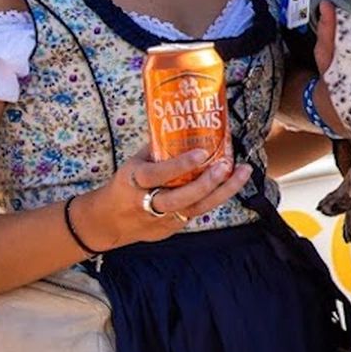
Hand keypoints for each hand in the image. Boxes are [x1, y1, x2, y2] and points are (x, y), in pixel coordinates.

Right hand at [78, 147, 251, 248]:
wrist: (108, 221)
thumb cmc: (125, 184)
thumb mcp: (134, 163)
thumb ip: (157, 148)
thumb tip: (182, 123)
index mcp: (135, 182)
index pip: (158, 174)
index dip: (180, 165)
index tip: (202, 153)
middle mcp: (148, 203)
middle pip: (181, 198)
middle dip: (206, 183)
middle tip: (226, 165)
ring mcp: (161, 219)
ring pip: (196, 209)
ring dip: (223, 191)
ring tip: (243, 172)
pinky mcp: (172, 228)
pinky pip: (197, 212)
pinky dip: (216, 197)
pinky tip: (232, 183)